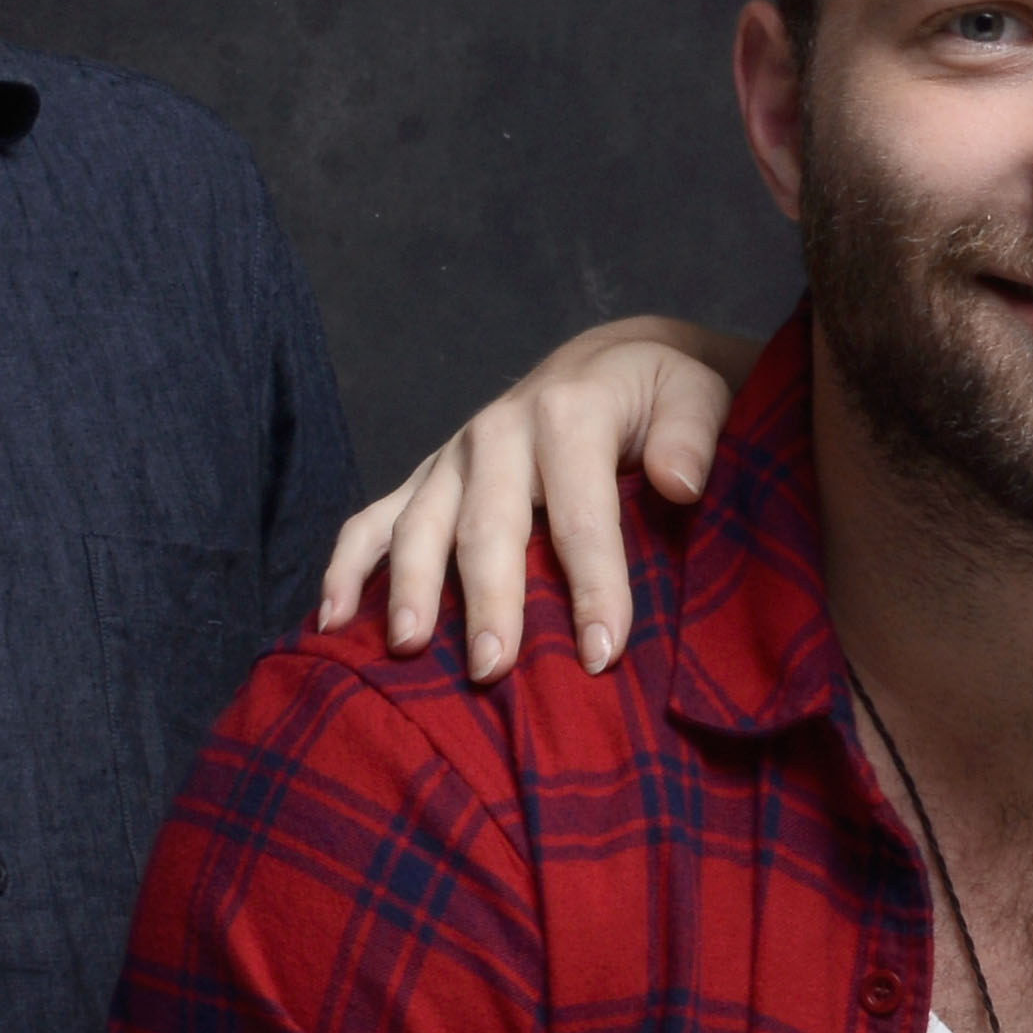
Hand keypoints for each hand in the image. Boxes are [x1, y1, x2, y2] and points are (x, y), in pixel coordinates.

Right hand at [316, 312, 743, 677]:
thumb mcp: (700, 393)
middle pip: (489, 526)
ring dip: (412, 587)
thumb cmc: (664, 394)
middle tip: (494, 670)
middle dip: (491, 600)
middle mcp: (499, 431)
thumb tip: (681, 483)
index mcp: (568, 413)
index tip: (602, 655)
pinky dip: (347, 568)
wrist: (614, 361)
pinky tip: (332, 621)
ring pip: (421, 525)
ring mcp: (454, 457)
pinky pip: (373, 521)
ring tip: (410, 648)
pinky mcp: (428, 478)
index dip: (592, 587)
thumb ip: (694, 435)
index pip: (582, 515)